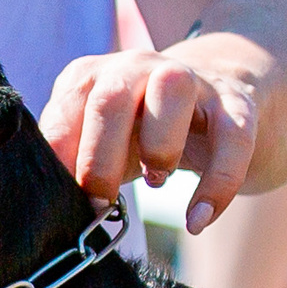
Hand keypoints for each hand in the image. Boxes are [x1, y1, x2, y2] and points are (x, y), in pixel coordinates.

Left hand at [41, 40, 262, 234]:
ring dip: (158, 145)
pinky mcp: (236, 105)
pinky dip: (216, 185)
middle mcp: (139, 66)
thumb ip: (74, 159)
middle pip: (110, 97)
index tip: (62, 201)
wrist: (220, 90)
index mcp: (95, 75)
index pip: (66, 109)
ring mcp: (191, 80)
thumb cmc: (142, 128)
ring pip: (172, 92)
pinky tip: (198, 221)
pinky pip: (232, 139)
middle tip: (99, 203)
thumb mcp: (103, 139)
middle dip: (99, 157)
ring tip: (155, 183)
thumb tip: (50, 205)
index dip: (61, 157)